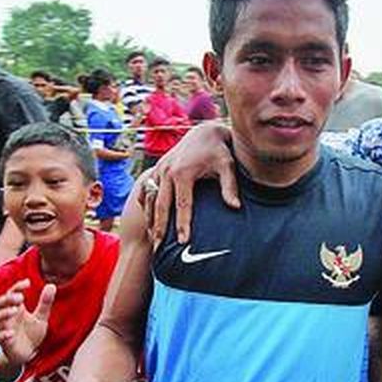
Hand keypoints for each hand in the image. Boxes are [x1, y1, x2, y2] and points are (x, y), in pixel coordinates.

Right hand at [0, 278, 54, 365]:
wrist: (27, 354)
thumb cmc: (31, 333)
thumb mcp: (41, 317)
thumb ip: (45, 303)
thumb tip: (52, 285)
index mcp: (15, 308)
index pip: (10, 293)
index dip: (17, 287)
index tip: (27, 282)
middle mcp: (7, 318)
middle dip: (7, 299)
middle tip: (21, 297)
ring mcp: (4, 329)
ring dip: (2, 313)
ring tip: (15, 310)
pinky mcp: (4, 343)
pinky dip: (3, 334)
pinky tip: (11, 333)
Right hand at [141, 122, 237, 246]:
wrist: (205, 132)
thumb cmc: (218, 151)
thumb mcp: (227, 166)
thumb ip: (229, 187)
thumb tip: (235, 207)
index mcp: (183, 173)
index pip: (182, 205)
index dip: (182, 225)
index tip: (183, 242)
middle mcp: (167, 171)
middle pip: (161, 206)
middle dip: (160, 229)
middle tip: (158, 248)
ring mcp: (159, 169)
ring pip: (151, 200)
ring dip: (151, 220)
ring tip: (153, 240)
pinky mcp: (156, 169)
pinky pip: (147, 191)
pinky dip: (146, 206)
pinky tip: (149, 221)